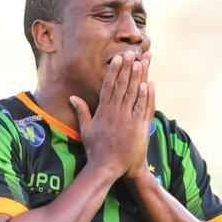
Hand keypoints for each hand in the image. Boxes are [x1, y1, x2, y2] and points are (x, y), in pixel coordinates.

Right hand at [71, 50, 152, 178]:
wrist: (108, 167)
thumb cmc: (95, 150)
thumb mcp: (86, 130)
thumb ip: (82, 111)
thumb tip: (73, 97)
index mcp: (103, 111)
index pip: (109, 86)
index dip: (114, 71)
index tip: (118, 58)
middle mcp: (116, 113)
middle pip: (122, 86)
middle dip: (127, 68)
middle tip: (131, 53)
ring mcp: (128, 119)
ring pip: (134, 94)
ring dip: (138, 77)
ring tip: (141, 62)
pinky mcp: (138, 127)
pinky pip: (143, 108)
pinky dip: (146, 95)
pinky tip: (149, 84)